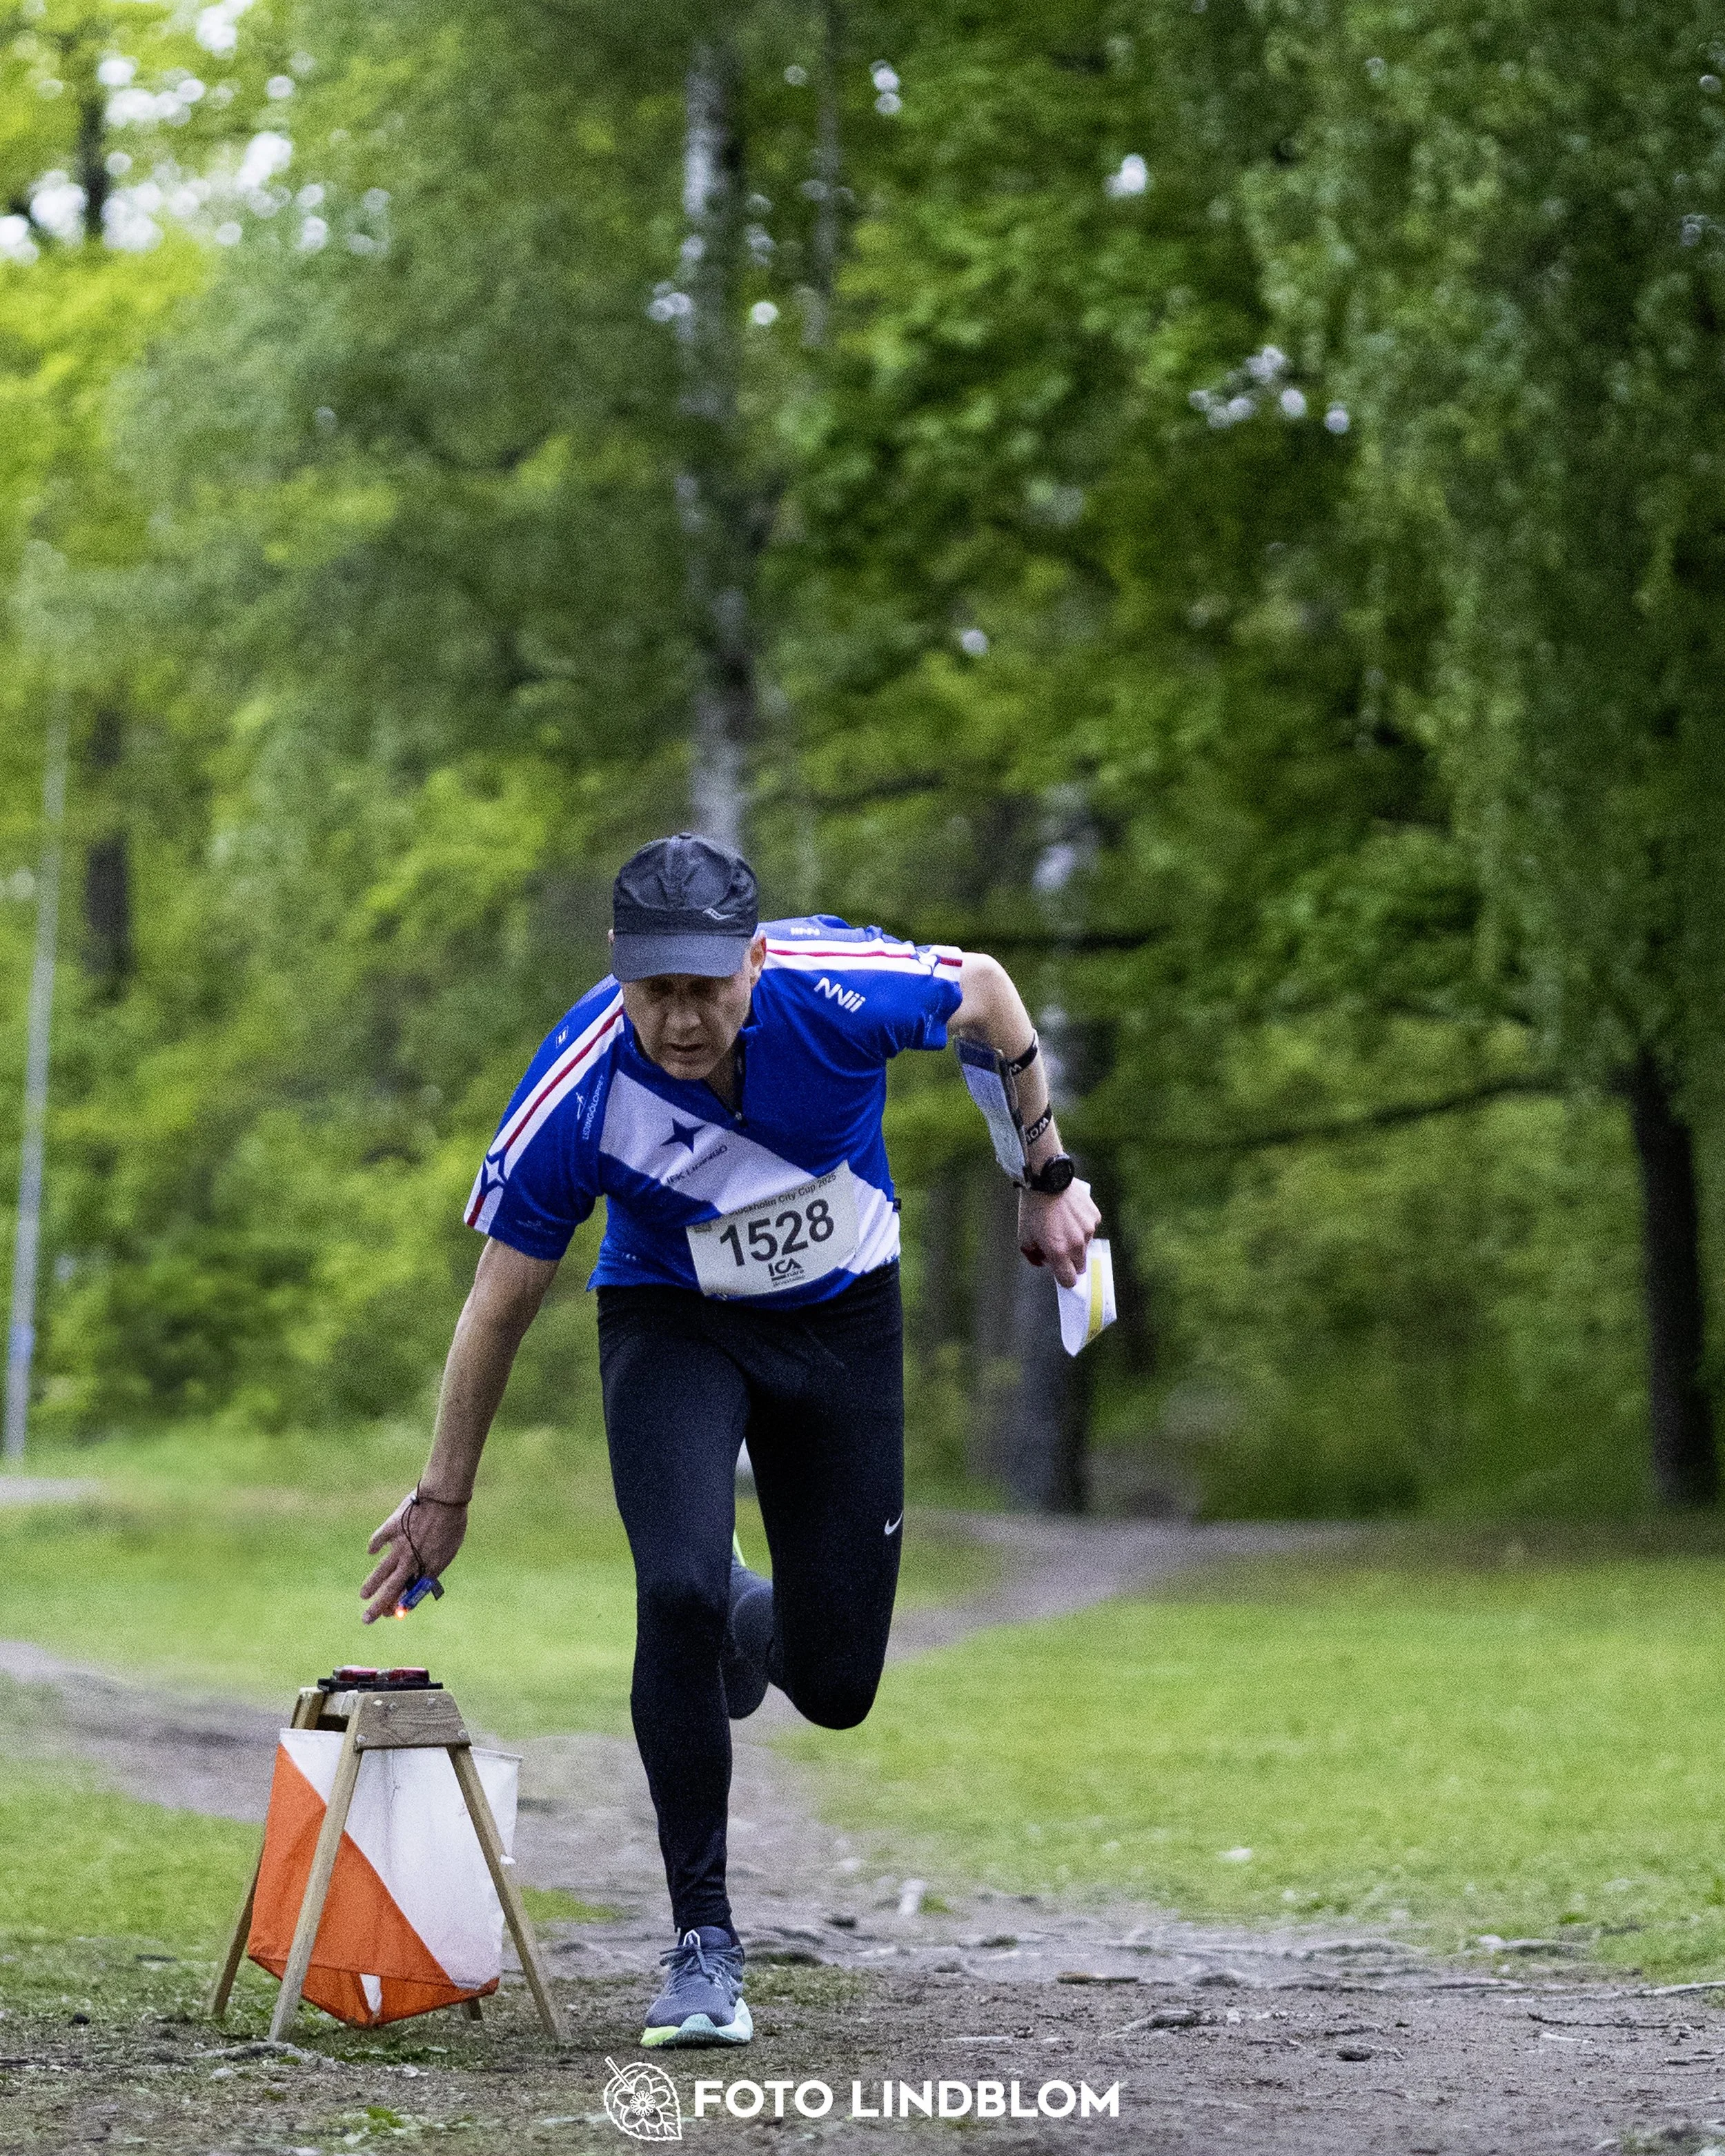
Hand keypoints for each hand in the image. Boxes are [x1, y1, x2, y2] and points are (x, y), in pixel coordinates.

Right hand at [362, 1492, 467, 1624]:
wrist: (444, 1498)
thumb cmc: (453, 1522)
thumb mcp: (449, 1548)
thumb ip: (435, 1564)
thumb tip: (422, 1578)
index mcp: (429, 1567)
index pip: (412, 1593)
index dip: (401, 1605)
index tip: (392, 1614)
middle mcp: (412, 1560)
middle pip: (392, 1589)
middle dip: (379, 1607)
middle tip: (367, 1619)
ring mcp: (400, 1545)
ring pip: (381, 1570)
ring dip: (371, 1584)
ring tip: (363, 1595)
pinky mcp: (391, 1529)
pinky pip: (378, 1540)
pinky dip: (374, 1546)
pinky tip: (371, 1551)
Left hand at [1018, 1177, 1101, 1289]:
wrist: (1047, 1179)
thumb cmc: (1032, 1209)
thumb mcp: (1024, 1236)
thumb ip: (1033, 1255)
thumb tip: (1043, 1262)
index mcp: (1058, 1252)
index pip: (1069, 1280)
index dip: (1064, 1279)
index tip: (1060, 1272)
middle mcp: (1076, 1244)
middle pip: (1080, 1266)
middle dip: (1070, 1261)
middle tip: (1059, 1247)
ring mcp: (1088, 1230)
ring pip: (1086, 1246)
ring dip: (1077, 1242)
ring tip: (1063, 1224)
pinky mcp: (1094, 1217)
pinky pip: (1091, 1229)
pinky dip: (1082, 1225)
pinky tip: (1070, 1213)